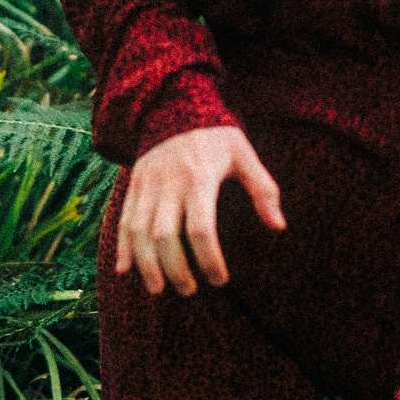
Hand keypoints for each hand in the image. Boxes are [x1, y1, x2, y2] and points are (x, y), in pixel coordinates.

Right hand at [116, 126, 286, 296]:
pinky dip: (121, 247)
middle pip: (164, 235)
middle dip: (175, 269)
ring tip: (158, 290)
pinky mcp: (133, 186)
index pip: (200, 228)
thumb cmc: (216, 138)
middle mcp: (168, 183)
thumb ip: (263, 189)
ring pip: (138, 231)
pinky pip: (124, 220)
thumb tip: (278, 226)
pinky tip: (124, 271)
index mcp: (198, 177)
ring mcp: (146, 185)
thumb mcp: (244, 154)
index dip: (209, 258)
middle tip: (189, 290)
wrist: (173, 108)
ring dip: (146, 264)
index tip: (220, 280)